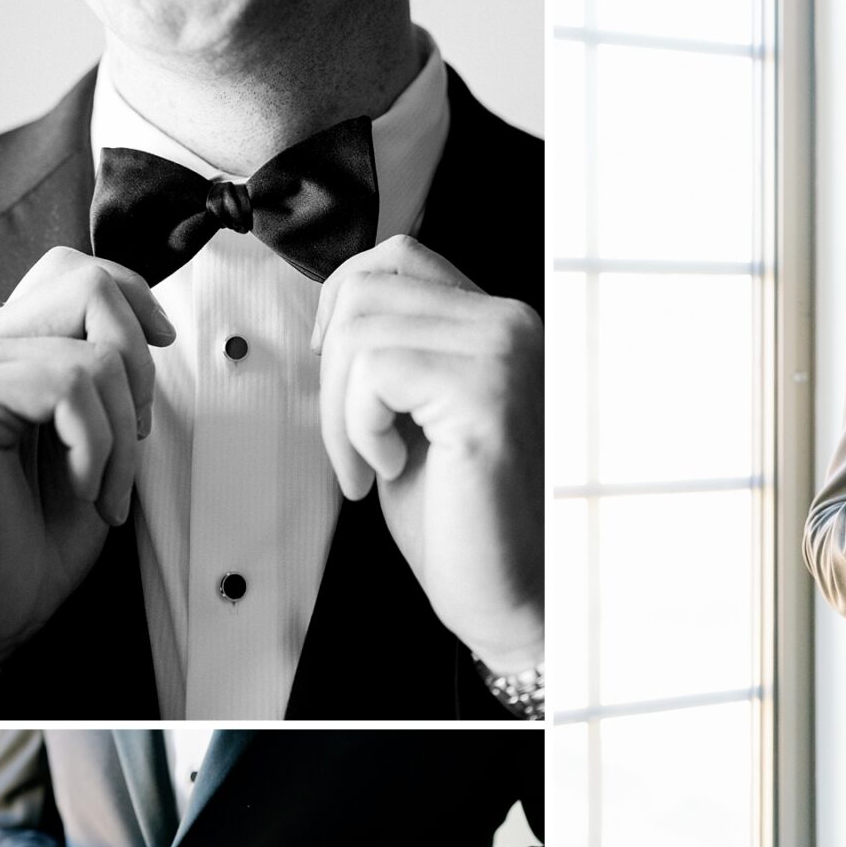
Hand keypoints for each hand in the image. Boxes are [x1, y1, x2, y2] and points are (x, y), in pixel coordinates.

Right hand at [0, 249, 174, 700]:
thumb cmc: (29, 542)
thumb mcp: (94, 445)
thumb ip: (108, 384)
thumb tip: (149, 330)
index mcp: (11, 352)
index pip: (76, 272)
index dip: (136, 296)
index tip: (161, 345)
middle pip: (90, 283)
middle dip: (139, 366)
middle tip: (128, 437)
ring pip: (95, 348)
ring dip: (122, 432)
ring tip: (101, 485)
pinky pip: (71, 385)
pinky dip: (97, 446)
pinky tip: (78, 487)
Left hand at [312, 234, 542, 669]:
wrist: (513, 590)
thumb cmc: (469, 518)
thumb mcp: (420, 412)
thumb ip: (395, 351)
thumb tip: (332, 313)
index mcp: (501, 325)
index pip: (400, 255)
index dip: (343, 305)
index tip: (338, 373)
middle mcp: (513, 326)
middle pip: (365, 289)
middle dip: (331, 374)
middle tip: (353, 440)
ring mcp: (505, 355)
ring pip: (359, 329)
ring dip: (341, 409)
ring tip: (376, 460)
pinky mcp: (485, 397)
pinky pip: (373, 372)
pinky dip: (357, 427)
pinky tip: (393, 467)